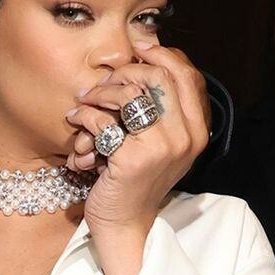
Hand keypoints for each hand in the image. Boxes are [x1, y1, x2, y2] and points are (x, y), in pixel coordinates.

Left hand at [64, 45, 211, 274]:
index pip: (188, 75)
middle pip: (158, 77)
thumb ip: (162, 110)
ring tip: (85, 101)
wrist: (124, 225)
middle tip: (101, 83)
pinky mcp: (133, 157)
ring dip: (100, 92)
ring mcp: (163, 147)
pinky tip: (76, 123)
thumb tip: (147, 62)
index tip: (138, 49)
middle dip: (124, 72)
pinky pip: (104, 119)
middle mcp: (186, 137)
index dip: (162, 55)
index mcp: (197, 130)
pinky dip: (85, 116)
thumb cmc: (134, 181)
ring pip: (129, 93)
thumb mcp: (158, 143)